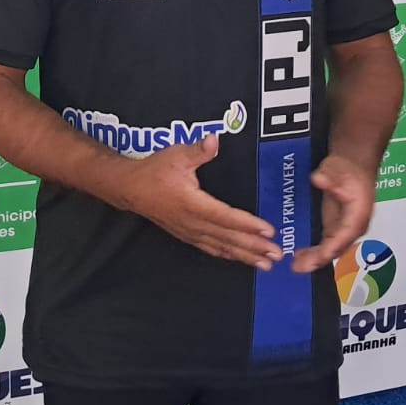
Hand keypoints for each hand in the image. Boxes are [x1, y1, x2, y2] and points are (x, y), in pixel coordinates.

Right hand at [122, 134, 283, 269]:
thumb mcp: (175, 155)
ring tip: (265, 264)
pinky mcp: (185, 234)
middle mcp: (192, 221)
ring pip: (221, 246)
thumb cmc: (152, 171)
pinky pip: (210, 247)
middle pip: (228, 237)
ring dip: (244, 255)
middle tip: (276, 255)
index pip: (225, 216)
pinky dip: (227, 254)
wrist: (129, 188)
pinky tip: (238, 259)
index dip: (248, 225)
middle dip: (253, 247)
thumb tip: (214, 140)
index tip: (268, 231)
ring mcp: (188, 231)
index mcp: (191, 203)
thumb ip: (197, 150)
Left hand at [292, 155, 376, 273]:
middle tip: (299, 267)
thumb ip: (329, 177)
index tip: (318, 256)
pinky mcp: (334, 227)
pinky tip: (299, 256)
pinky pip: (325, 244)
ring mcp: (344, 228)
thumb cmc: (349, 169)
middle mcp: (353, 227)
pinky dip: (313, 252)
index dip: (331, 248)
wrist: (352, 166)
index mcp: (358, 216)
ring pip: (330, 249)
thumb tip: (319, 179)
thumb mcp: (338, 170)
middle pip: (336, 248)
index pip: (344, 236)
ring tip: (296, 266)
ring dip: (314, 259)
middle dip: (318, 259)